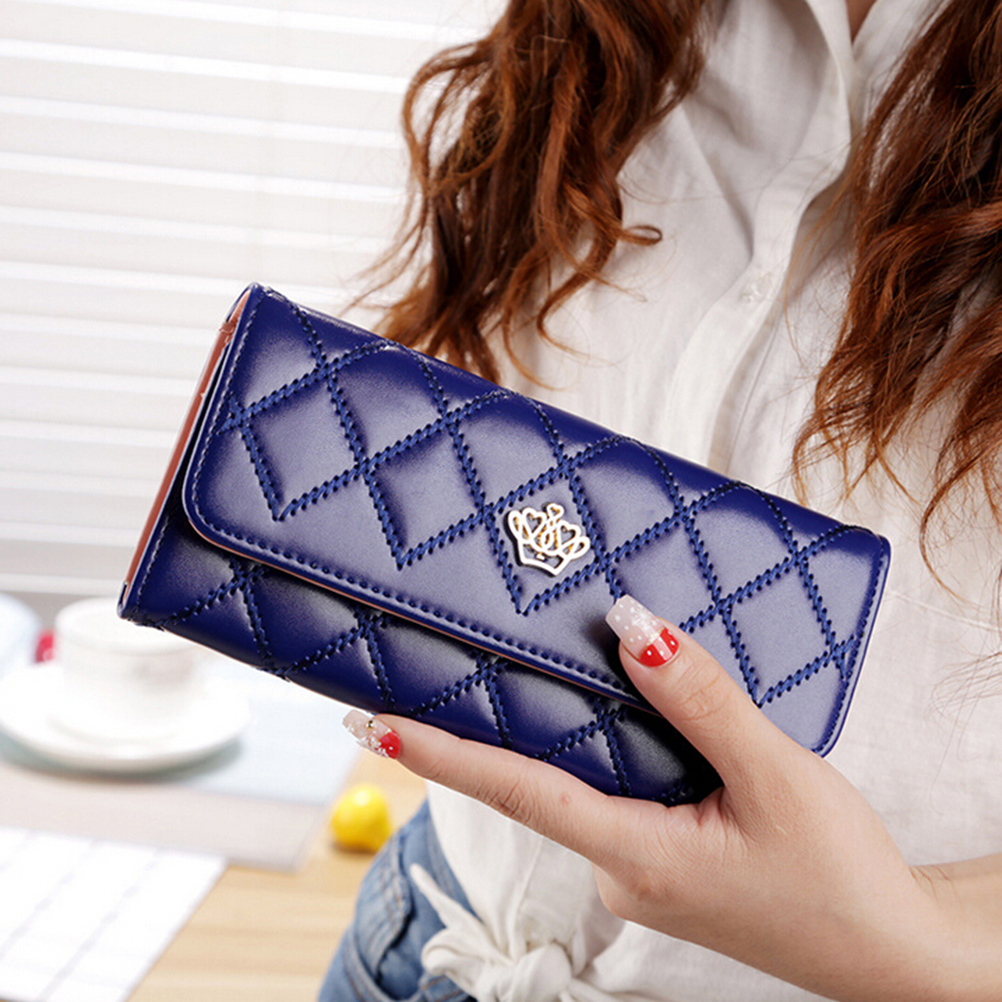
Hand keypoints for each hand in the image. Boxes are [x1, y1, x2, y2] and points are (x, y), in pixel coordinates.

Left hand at [356, 596, 1001, 1001]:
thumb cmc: (839, 877)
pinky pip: (620, 793)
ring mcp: (639, 869)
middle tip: (442, 661)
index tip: (377, 724)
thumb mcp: (774, 775)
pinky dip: (615, 749)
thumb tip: (631, 626)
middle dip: (493, 727)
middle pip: (542, 780)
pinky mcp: (662, 861)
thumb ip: (698, 699)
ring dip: (570, 732)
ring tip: (562, 667)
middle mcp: (620, 866)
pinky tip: (633, 712)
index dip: (444, 754)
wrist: (886, 953)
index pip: (518, 792)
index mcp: (637, 855)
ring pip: (587, 782)